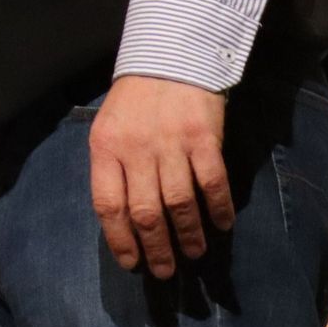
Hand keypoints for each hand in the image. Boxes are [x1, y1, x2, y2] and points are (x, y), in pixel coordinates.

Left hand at [88, 73, 233, 279]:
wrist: (169, 55)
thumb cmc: (135, 100)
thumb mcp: (108, 128)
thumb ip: (113, 167)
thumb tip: (122, 220)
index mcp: (105, 148)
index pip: (108, 205)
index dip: (119, 239)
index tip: (132, 263)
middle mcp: (136, 149)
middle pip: (145, 212)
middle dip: (156, 248)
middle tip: (166, 270)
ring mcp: (170, 143)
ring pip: (179, 203)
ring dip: (188, 235)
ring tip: (194, 253)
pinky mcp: (203, 137)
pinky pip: (212, 183)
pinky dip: (218, 208)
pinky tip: (222, 224)